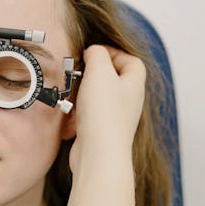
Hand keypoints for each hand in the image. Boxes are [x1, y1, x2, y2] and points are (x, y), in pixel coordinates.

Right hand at [69, 45, 145, 173]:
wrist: (98, 154)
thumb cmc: (104, 115)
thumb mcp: (100, 71)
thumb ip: (97, 54)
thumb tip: (93, 51)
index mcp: (134, 84)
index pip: (131, 61)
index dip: (114, 53)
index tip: (94, 53)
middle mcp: (127, 101)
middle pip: (112, 79)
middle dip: (92, 75)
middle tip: (79, 72)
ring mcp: (114, 117)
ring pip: (96, 98)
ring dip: (80, 96)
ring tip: (72, 96)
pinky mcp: (99, 132)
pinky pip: (87, 117)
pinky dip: (76, 116)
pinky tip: (70, 118)